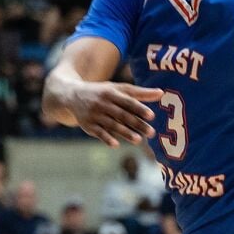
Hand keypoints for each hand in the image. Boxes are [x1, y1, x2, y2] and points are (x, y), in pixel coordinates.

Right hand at [43, 74, 160, 145]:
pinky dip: (106, 138)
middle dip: (136, 124)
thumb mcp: (118, 89)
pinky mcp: (87, 125)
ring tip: (138, 140)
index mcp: (111, 93)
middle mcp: (102, 103)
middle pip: (122, 115)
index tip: (151, 115)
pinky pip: (98, 132)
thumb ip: (139, 93)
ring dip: (125, 133)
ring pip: (111, 125)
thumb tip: (161, 93)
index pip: (127, 101)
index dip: (139, 108)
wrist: (72, 95)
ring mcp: (94, 114)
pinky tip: (116, 144)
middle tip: (151, 132)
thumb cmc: (102, 92)